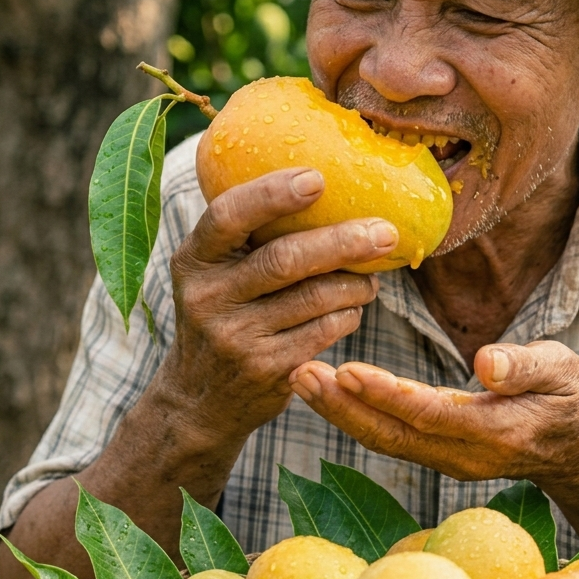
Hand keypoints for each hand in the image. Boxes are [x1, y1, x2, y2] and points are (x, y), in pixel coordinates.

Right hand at [158, 167, 398, 439]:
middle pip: (284, 259)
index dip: (272, 194)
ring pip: (314, 298)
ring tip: (372, 274)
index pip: (227, 216)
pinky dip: (348, 313)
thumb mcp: (212, 273)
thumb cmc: (222, 313)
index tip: (317, 178)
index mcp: (193, 260)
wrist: (198, 400)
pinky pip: (324, 331)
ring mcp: (236, 338)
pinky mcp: (267, 370)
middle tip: (385, 231)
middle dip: (342, 241)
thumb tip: (321, 179)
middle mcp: (208, 297)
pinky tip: (353, 306)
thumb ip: (245, 235)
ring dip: (355, 282)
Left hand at [287, 340, 578, 484]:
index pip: (431, 414)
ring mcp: (448, 459)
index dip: (388, 395)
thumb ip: (524, 366)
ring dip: (339, 412)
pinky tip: (327, 391)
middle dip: (343, 407)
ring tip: (301, 378)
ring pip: (385, 439)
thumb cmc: (569, 396)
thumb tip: (486, 362)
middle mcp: (465, 454)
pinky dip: (354, 415)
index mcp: (496, 431)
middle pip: (394, 434)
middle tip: (302, 373)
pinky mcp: (436, 453)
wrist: (576, 446)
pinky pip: (389, 438)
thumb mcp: (562, 370)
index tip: (348, 371)